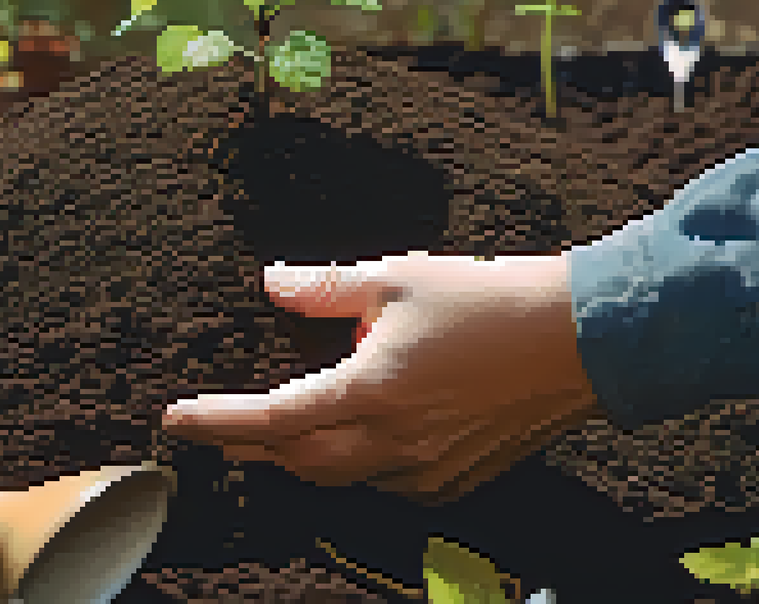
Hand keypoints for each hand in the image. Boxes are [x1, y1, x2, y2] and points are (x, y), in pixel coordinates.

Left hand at [162, 251, 604, 503]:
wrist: (583, 341)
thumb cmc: (490, 299)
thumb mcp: (399, 277)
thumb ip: (327, 288)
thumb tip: (272, 282)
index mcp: (372, 391)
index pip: (272, 416)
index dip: (217, 419)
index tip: (174, 419)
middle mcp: (394, 441)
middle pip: (298, 459)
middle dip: (252, 446)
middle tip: (219, 430)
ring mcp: (428, 468)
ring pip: (341, 476)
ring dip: (302, 457)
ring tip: (276, 434)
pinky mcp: (457, 477)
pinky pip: (387, 482)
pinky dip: (356, 465)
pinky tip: (353, 440)